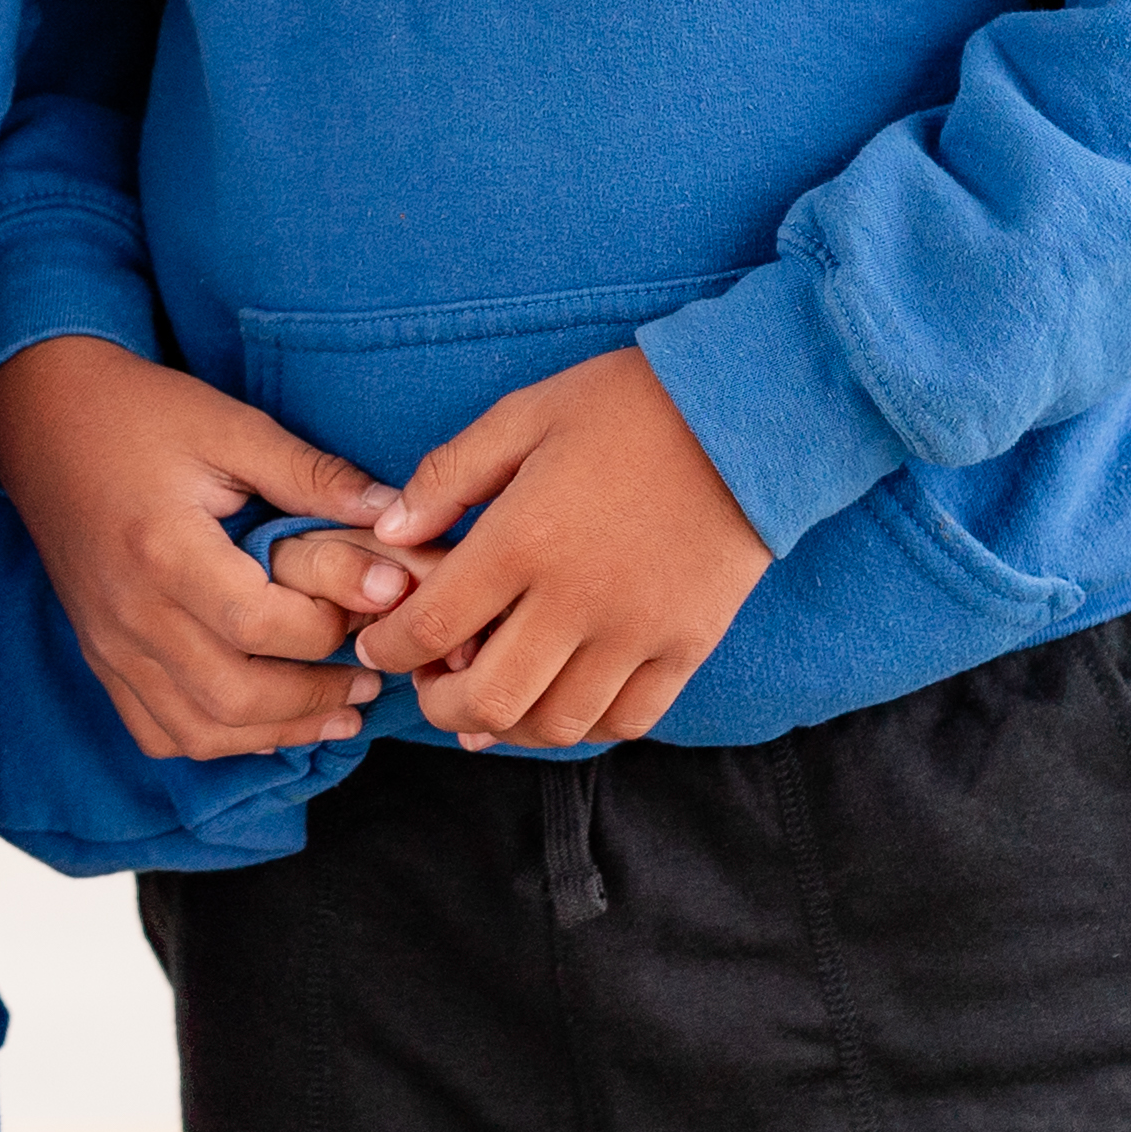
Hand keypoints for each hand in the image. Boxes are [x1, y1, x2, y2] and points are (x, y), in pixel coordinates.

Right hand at [0, 335, 404, 760]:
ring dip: (274, 732)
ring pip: (197, 730)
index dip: (332, 623)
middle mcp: (130, 611)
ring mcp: (108, 642)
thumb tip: (396, 515)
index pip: (259, 625)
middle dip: (316, 697)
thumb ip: (312, 474)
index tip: (386, 601)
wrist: (41, 418)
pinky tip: (262, 721)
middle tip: (371, 675)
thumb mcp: (231, 426)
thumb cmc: (139, 414)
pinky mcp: (100, 654)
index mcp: (163, 549)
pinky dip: (215, 739)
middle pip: (233, 695)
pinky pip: (156, 731)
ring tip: (336, 711)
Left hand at [345, 348, 772, 752]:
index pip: (432, 625)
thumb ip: (449, 475)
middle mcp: (578, 600)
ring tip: (490, 698)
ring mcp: (638, 633)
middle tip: (431, 684)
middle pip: (490, 701)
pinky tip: (560, 700)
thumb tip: (390, 533)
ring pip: (557, 726)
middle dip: (442, 708)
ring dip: (509, 727)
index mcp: (524, 539)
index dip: (390, 647)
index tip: (379, 643)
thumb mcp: (525, 414)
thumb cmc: (628, 404)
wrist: (751, 417)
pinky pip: (627, 721)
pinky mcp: (688, 647)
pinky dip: (585, 727)